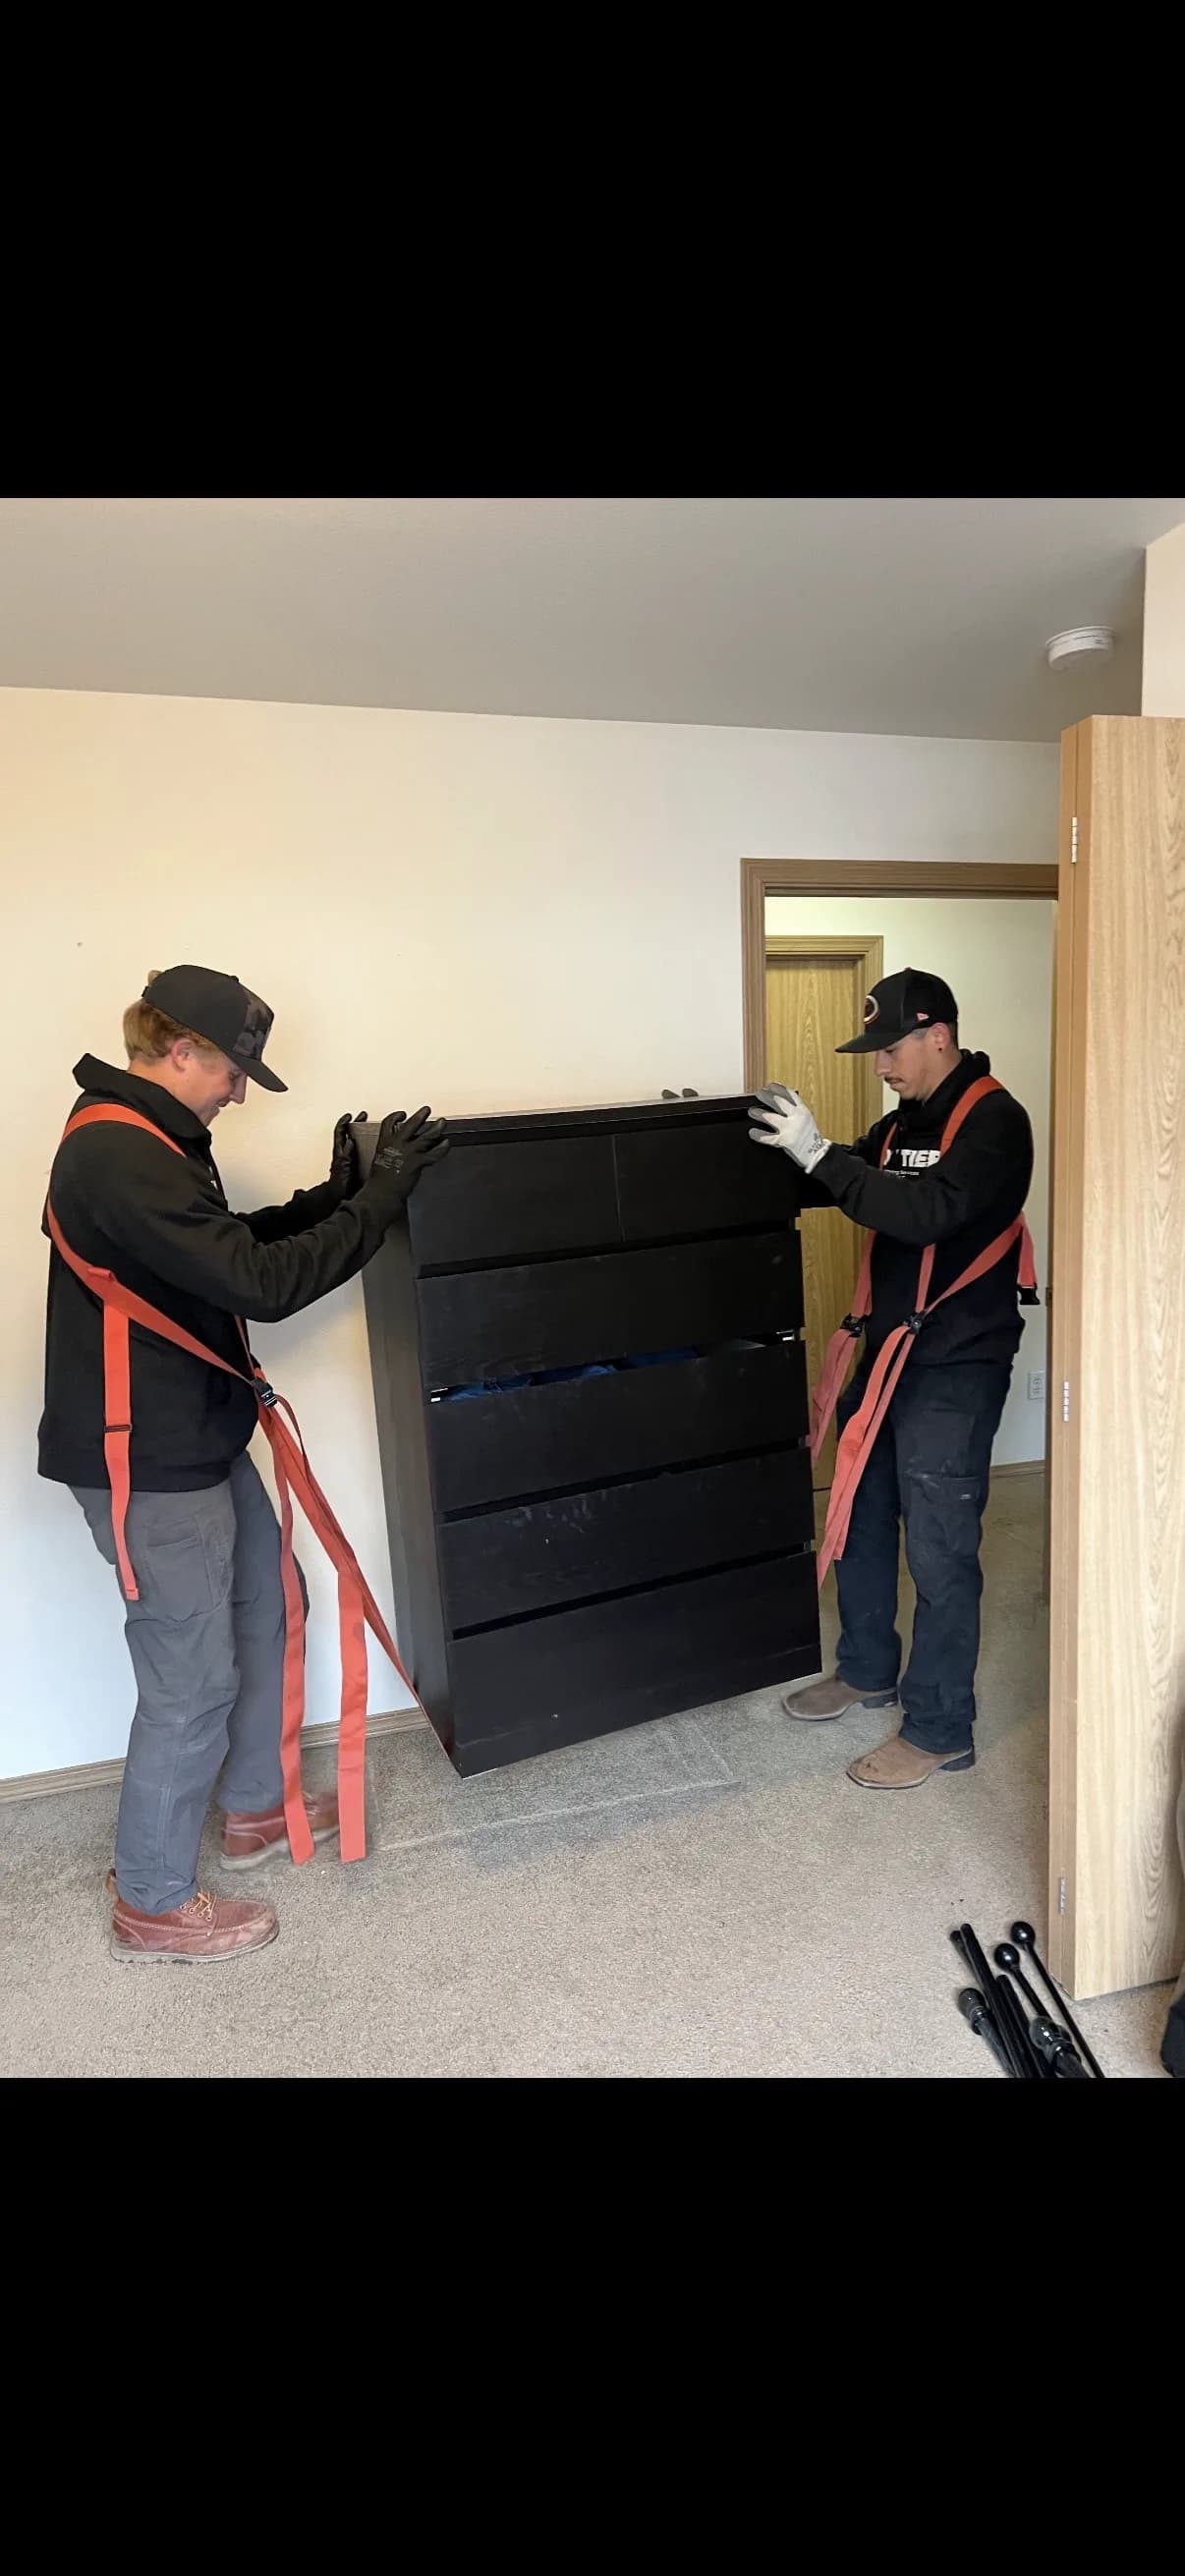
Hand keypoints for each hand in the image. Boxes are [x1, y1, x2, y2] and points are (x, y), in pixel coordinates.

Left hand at [329, 1110, 367, 1201]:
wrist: (340, 1197)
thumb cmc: (339, 1184)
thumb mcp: (343, 1165)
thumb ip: (346, 1153)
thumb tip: (350, 1141)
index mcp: (340, 1152)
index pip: (340, 1132)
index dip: (344, 1122)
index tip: (350, 1115)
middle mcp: (344, 1154)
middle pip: (348, 1134)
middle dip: (355, 1124)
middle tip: (362, 1117)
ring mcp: (350, 1160)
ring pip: (354, 1142)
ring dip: (361, 1134)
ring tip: (369, 1128)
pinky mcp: (356, 1166)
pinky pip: (361, 1152)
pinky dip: (366, 1147)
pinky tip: (374, 1147)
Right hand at [362, 1106, 448, 1223]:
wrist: (381, 1194)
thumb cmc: (378, 1182)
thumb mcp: (379, 1161)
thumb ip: (389, 1153)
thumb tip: (398, 1152)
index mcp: (384, 1143)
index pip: (389, 1123)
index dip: (396, 1116)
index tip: (402, 1114)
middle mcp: (396, 1144)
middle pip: (410, 1125)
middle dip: (420, 1115)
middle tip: (426, 1110)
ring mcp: (408, 1152)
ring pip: (425, 1136)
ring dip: (435, 1128)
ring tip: (442, 1122)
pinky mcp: (417, 1162)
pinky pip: (434, 1153)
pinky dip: (442, 1148)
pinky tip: (446, 1143)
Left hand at [748, 1084, 829, 1171]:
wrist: (817, 1154)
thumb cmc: (810, 1137)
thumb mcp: (806, 1119)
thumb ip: (794, 1111)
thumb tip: (779, 1103)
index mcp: (802, 1111)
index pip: (790, 1095)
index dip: (779, 1089)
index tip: (770, 1085)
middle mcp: (797, 1117)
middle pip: (779, 1102)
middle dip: (767, 1096)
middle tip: (759, 1094)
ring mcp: (790, 1129)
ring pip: (771, 1117)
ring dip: (759, 1113)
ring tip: (752, 1111)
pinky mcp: (785, 1140)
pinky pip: (768, 1137)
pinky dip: (758, 1134)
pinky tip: (752, 1132)